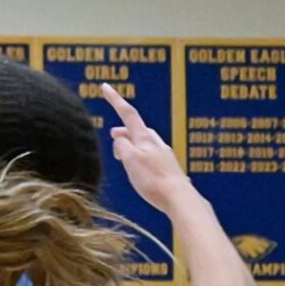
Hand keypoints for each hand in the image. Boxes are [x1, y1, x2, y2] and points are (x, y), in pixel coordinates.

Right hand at [102, 84, 193, 212]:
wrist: (179, 198)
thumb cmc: (153, 180)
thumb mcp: (130, 160)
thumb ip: (122, 146)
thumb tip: (120, 139)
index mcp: (145, 138)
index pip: (128, 113)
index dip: (115, 100)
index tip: (105, 86)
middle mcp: (156, 143)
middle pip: (137, 129)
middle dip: (124, 130)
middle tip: (112, 135)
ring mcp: (164, 155)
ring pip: (145, 143)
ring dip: (132, 145)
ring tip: (123, 156)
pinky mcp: (168, 168)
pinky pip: (151, 156)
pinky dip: (141, 157)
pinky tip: (141, 170)